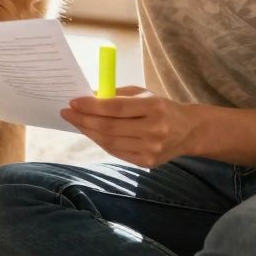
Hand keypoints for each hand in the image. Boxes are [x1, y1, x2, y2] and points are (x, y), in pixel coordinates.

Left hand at [60, 86, 198, 167]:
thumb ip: (115, 94)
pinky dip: (100, 142)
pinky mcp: (147, 162)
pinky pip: (116, 152)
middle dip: (84, 120)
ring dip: (88, 131)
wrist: (189, 131)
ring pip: (110, 142)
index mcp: (154, 107)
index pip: (116, 108)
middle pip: (110, 127)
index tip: (73, 102)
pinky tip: (91, 132)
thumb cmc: (160, 107)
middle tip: (67, 113)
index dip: (91, 106)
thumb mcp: (142, 93)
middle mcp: (154, 129)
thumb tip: (86, 96)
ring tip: (76, 122)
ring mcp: (151, 149)